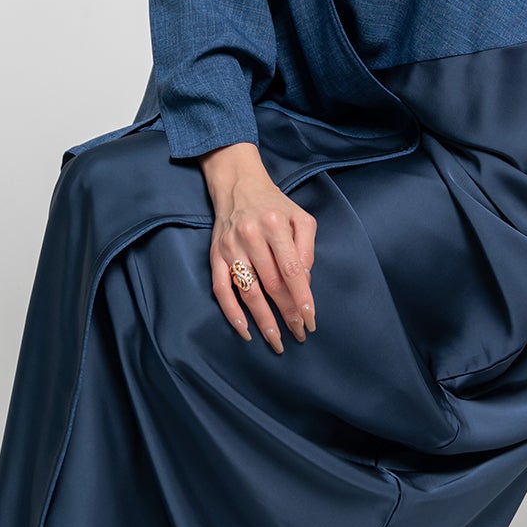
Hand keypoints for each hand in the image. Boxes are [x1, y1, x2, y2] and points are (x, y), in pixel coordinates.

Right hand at [197, 142, 317, 350]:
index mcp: (275, 225)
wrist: (238, 185)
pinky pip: (221, 289)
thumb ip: (307, 248)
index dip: (302, 297)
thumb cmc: (275, 205)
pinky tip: (245, 331)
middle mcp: (251, 235)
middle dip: (287, 313)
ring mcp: (230, 247)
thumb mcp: (300, 217)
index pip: (292, 269)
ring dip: (263, 320)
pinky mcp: (215, 255)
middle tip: (299, 334)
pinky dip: (231, 313)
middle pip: (272, 284)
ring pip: (248, 291)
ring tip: (276, 341)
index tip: (311, 319)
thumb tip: (305, 283)